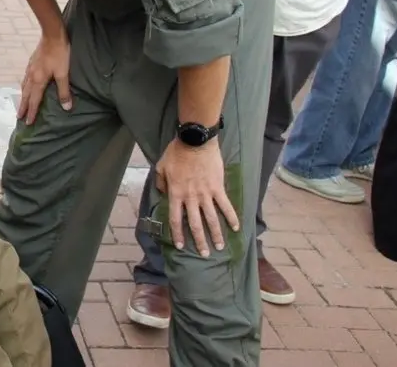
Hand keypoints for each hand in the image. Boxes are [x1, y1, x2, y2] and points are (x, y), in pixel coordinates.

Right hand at [17, 33, 72, 123]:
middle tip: (19, 117)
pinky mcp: (32, 62)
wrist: (52, 34)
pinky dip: (25, 86)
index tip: (28, 123)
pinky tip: (27, 84)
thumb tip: (66, 108)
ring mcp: (30, 68)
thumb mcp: (64, 73)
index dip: (32, 112)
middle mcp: (31, 76)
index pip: (34, 100)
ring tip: (21, 103)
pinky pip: (25, 78)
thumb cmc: (60, 54)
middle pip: (26, 95)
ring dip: (23, 97)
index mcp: (38, 80)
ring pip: (24, 86)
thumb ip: (63, 91)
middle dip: (23, 107)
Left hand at [154, 136, 239, 256]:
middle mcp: (190, 198)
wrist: (195, 142)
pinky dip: (231, 217)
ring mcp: (205, 194)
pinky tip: (236, 228)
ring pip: (211, 218)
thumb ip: (161, 183)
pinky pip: (225, 206)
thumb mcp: (160, 167)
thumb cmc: (176, 153)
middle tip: (204, 254)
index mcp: (175, 194)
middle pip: (194, 223)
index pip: (175, 219)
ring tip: (219, 247)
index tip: (181, 246)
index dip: (178, 233)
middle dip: (199, 240)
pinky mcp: (218, 188)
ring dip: (216, 234)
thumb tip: (163, 194)